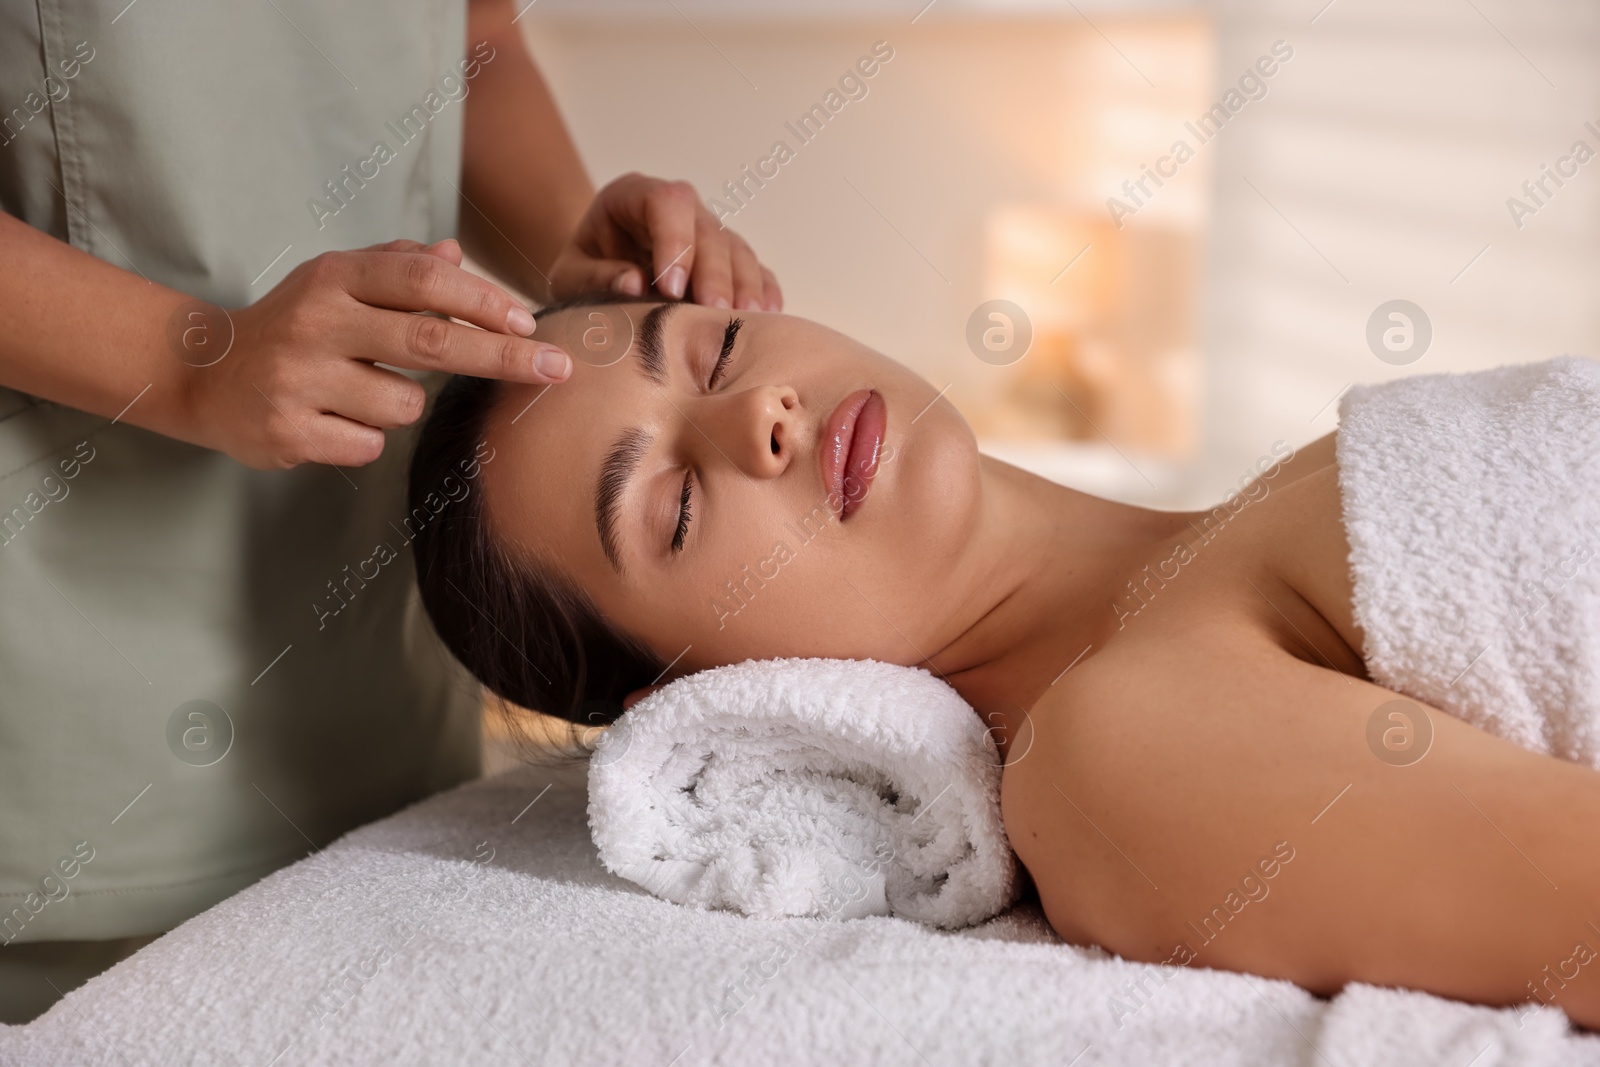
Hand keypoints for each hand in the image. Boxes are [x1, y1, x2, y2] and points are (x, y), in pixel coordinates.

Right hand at [186, 238, 570, 469]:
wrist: (200, 374)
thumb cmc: (290, 324)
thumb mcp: (335, 282)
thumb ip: (396, 265)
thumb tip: (457, 255)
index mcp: (333, 278)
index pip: (423, 281)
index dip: (483, 302)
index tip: (530, 324)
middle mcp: (316, 323)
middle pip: (432, 342)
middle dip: (504, 356)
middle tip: (560, 368)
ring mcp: (300, 380)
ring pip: (403, 405)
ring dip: (400, 405)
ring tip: (355, 391)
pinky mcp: (289, 431)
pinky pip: (369, 445)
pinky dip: (364, 438)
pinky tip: (331, 420)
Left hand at [547, 172, 782, 311]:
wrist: (595, 277)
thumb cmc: (582, 273)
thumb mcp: (568, 277)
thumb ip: (594, 277)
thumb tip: (631, 283)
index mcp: (633, 197)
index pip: (665, 201)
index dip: (674, 240)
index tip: (669, 287)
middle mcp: (678, 209)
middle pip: (707, 228)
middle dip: (713, 271)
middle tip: (713, 310)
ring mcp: (707, 232)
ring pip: (736, 248)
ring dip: (744, 283)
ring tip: (745, 317)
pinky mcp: (728, 260)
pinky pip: (756, 269)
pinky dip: (764, 291)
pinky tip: (766, 315)